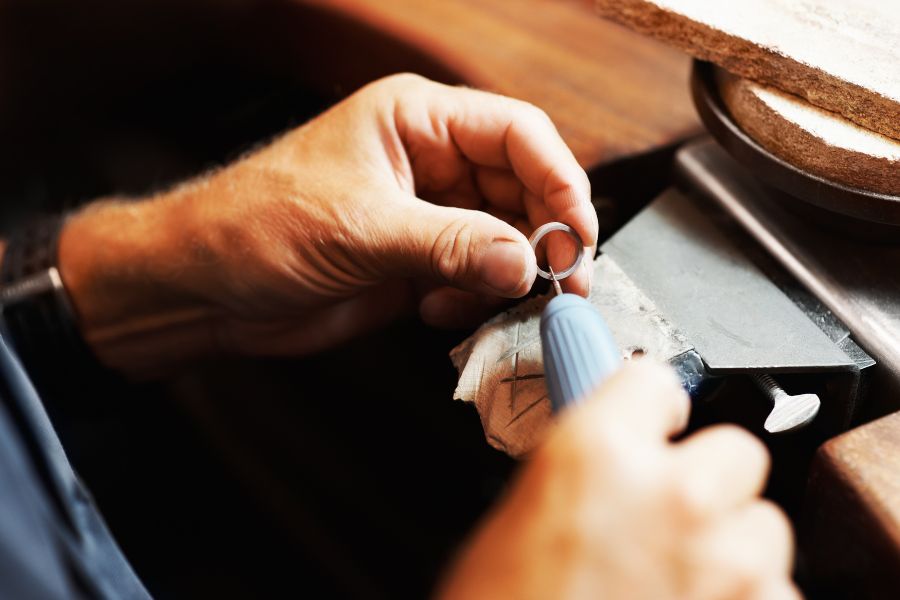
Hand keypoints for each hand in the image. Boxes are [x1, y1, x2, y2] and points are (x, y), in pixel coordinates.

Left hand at [57, 74, 596, 375]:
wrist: (206, 289)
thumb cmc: (254, 226)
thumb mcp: (361, 229)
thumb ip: (451, 245)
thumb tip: (526, 261)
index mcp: (416, 121)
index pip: (516, 134)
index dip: (557, 178)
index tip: (576, 230)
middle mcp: (431, 164)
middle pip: (523, 190)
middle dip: (544, 237)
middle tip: (558, 282)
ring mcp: (427, 217)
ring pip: (506, 240)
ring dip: (512, 276)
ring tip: (499, 302)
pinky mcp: (418, 264)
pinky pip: (476, 279)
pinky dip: (477, 301)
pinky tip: (440, 312)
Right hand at [438, 362, 798, 599]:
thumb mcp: (515, 524)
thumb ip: (577, 474)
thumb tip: (609, 453)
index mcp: (594, 455)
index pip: (653, 381)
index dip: (648, 408)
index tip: (650, 425)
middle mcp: (670, 497)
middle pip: (735, 449)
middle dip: (705, 478)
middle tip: (668, 511)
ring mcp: (723, 566)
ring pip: (765, 525)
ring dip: (731, 546)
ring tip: (678, 580)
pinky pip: (776, 593)